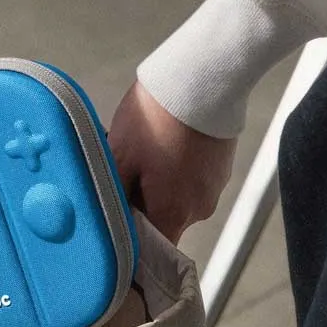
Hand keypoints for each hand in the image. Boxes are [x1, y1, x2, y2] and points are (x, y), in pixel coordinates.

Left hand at [108, 82, 235, 243]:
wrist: (203, 77)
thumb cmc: (156, 119)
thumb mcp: (119, 159)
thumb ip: (112, 198)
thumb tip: (105, 223)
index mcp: (173, 213)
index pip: (150, 249)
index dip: (130, 243)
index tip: (112, 230)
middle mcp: (199, 208)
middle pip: (162, 221)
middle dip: (139, 205)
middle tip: (120, 176)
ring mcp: (214, 186)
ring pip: (176, 199)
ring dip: (156, 185)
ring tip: (141, 154)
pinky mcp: (221, 165)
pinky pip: (191, 179)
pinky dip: (174, 169)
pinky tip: (161, 145)